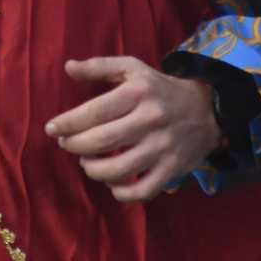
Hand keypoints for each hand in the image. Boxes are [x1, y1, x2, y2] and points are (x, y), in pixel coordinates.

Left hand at [45, 57, 221, 202]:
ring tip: (87, 163)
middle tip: (68, 144)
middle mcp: (151, 119)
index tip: (52, 129)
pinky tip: (113, 183)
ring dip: (93, 170)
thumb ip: (99, 67)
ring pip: (118, 169)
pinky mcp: (172, 169)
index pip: (94, 111)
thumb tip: (68, 67)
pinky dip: (121, 193)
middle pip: (101, 141)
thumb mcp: (133, 69)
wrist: (208, 110)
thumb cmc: (160, 89)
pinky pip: (142, 191)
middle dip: (75, 146)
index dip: (67, 123)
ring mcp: (163, 147)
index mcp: (138, 92)